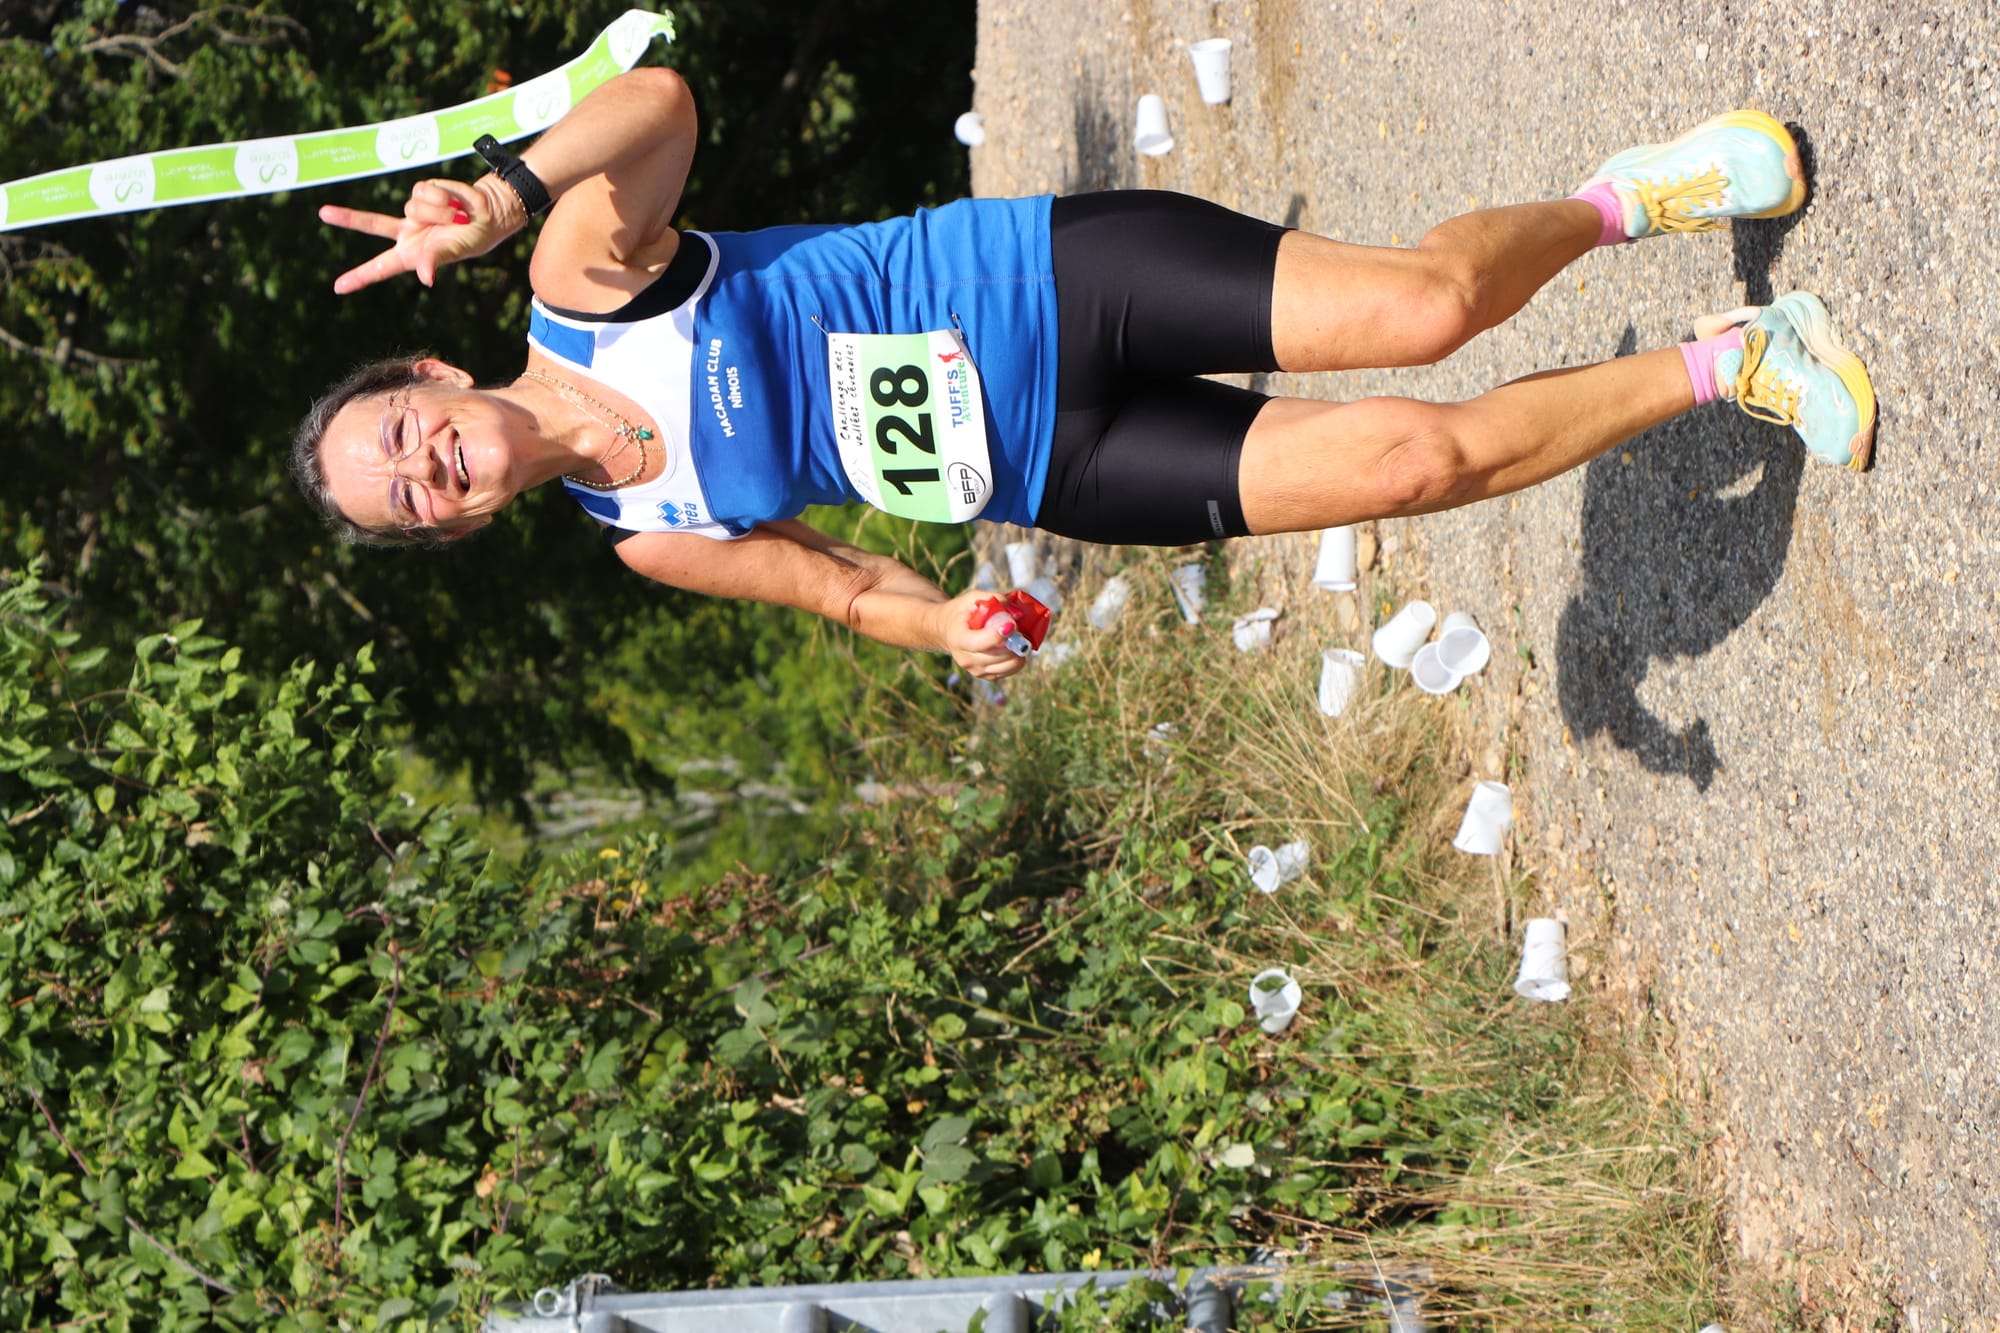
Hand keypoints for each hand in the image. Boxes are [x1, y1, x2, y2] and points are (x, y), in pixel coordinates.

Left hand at [319, 177, 521, 294]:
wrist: (486, 215)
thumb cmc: (470, 240)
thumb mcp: (452, 252)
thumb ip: (434, 260)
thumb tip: (425, 278)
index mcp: (410, 254)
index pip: (379, 267)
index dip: (359, 277)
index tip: (338, 287)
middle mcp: (406, 232)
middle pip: (371, 224)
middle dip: (347, 218)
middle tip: (323, 213)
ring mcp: (412, 211)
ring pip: (412, 206)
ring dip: (439, 212)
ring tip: (456, 218)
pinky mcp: (421, 192)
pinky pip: (422, 191)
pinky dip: (441, 197)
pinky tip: (453, 204)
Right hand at [938, 587, 1029, 680]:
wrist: (947, 630)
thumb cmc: (962, 612)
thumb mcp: (972, 598)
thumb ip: (994, 599)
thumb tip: (1017, 613)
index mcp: (958, 638)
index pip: (978, 643)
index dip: (996, 636)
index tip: (1011, 625)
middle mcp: (965, 659)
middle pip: (997, 656)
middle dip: (1014, 640)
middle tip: (1018, 626)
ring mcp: (976, 670)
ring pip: (1008, 664)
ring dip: (1018, 650)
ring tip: (1017, 636)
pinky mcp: (986, 675)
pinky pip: (1010, 670)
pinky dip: (1017, 659)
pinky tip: (1014, 646)